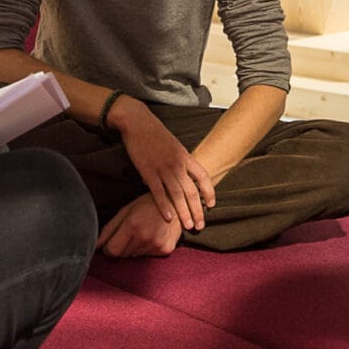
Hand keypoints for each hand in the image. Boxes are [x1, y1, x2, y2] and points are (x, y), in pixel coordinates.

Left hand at [97, 194, 179, 257]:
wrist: (175, 204)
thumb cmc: (147, 205)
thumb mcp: (125, 211)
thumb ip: (109, 229)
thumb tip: (96, 245)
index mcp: (132, 225)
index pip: (111, 251)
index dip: (108, 248)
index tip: (111, 242)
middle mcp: (144, 237)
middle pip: (122, 255)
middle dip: (121, 247)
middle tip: (130, 233)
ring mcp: (156, 244)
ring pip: (134, 256)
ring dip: (134, 247)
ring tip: (143, 232)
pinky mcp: (165, 250)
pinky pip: (147, 256)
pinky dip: (146, 248)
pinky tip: (152, 236)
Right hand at [113, 99, 214, 230]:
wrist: (137, 121)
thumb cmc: (154, 133)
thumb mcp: (174, 145)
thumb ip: (180, 160)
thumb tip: (182, 175)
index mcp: (185, 156)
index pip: (204, 177)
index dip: (209, 192)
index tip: (211, 205)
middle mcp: (177, 164)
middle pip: (192, 191)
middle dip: (198, 210)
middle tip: (200, 225)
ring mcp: (163, 168)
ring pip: (177, 195)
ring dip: (184, 213)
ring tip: (188, 226)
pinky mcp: (148, 171)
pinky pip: (158, 192)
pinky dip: (164, 206)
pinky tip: (168, 218)